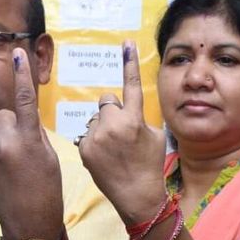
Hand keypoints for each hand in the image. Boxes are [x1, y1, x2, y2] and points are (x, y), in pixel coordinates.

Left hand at [0, 48, 62, 239]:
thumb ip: (36, 135)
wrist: (29, 226)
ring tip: (19, 167)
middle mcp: (6, 144)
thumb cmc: (48, 192)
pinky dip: (0, 157)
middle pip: (4, 116)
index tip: (17, 52)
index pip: (25, 100)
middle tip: (27, 146)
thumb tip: (26, 122)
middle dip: (13, 123)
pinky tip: (10, 176)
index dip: (22, 75)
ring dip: (6, 142)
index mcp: (29, 140)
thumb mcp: (50, 158)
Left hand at [78, 40, 166, 223]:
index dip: (129, 63)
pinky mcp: (84, 148)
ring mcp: (96, 137)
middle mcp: (113, 125)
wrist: (137, 197)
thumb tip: (128, 110)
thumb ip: (140, 118)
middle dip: (113, 112)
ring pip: (95, 118)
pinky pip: (87, 134)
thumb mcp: (156, 137)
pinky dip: (93, 142)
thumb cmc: (150, 166)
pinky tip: (104, 158)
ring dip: (102, 127)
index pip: (132, 85)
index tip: (126, 43)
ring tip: (113, 151)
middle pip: (106, 101)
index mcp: (135, 120)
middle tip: (121, 133)